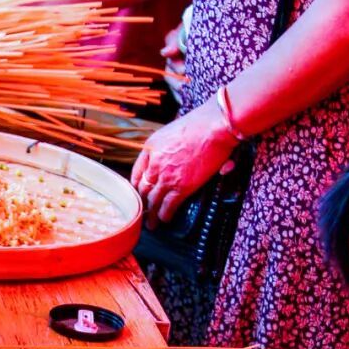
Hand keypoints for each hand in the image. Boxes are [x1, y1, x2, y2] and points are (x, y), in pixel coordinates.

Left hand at [131, 99, 235, 223]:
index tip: (138, 194)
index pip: (137, 172)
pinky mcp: (181, 186)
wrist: (212, 127)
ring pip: (153, 200)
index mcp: (150, 148)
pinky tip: (164, 219)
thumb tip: (171, 158)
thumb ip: (166, 147)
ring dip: (151, 215)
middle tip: (142, 213)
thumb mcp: (171, 131)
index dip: (136, 186)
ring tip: (151, 224)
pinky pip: (168, 205)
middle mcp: (154, 164)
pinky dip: (165, 214)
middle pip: (143, 189)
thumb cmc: (199, 124)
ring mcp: (166, 176)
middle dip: (142, 203)